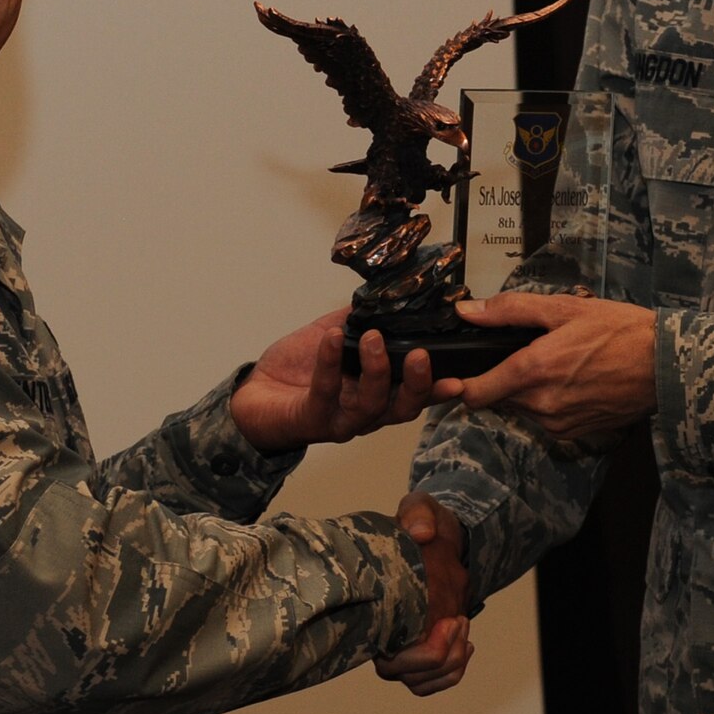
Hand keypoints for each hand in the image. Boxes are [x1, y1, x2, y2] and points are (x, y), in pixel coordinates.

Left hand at [229, 308, 434, 452]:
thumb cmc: (298, 369)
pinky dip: (330, 363)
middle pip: (403, 408)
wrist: (254, 395)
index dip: (438, 390)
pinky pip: (325, 393)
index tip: (458, 378)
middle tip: (421, 356)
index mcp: (378, 394)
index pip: (415, 395)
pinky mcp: (311, 419)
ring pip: (371, 406)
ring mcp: (340, 419)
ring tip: (372, 338)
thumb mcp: (336, 334)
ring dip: (376, 370)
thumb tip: (387, 294)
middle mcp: (365, 412)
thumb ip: (362, 320)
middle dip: (417, 384)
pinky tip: (331, 338)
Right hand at [374, 492, 472, 695]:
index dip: (417, 652)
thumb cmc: (421, 522)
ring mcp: (401, 643)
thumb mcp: (420, 507)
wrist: (434, 535)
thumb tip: (420, 532)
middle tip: (458, 621)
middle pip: (401, 672)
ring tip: (462, 627)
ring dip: (448, 665)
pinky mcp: (420, 647)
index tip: (446, 622)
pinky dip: (452, 671)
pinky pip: (432, 679)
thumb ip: (418, 513)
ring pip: (418, 681)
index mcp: (376, 603)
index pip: (384, 649)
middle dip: (437, 658)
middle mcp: (383, 630)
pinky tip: (465, 643)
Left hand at [432, 293, 657, 442]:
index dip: (460, 385)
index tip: (456, 375)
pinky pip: (546, 417)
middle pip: (498, 398)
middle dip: (503, 377)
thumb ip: (510, 309)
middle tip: (528, 351)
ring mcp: (559, 423)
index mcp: (533, 371)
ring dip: (528, 389)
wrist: (667, 367)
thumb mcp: (564, 308)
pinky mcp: (575, 433)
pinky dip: (549, 401)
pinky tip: (573, 379)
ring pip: (522, 407)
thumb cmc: (620, 331)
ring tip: (558, 362)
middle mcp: (541, 405)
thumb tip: (467, 311)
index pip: (474, 393)